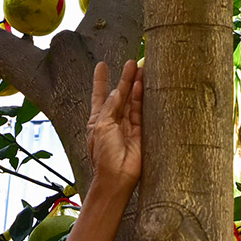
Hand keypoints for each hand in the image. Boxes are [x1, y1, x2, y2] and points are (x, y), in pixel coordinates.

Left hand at [86, 59, 142, 193]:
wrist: (117, 177)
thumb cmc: (104, 156)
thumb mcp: (102, 125)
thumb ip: (111, 107)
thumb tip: (118, 91)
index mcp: (98, 121)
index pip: (100, 96)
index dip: (101, 81)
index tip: (102, 66)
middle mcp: (112, 122)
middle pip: (119, 96)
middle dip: (124, 80)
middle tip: (131, 63)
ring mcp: (127, 127)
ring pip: (131, 101)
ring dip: (135, 86)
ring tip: (140, 69)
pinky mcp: (140, 132)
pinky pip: (140, 111)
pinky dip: (141, 98)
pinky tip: (142, 86)